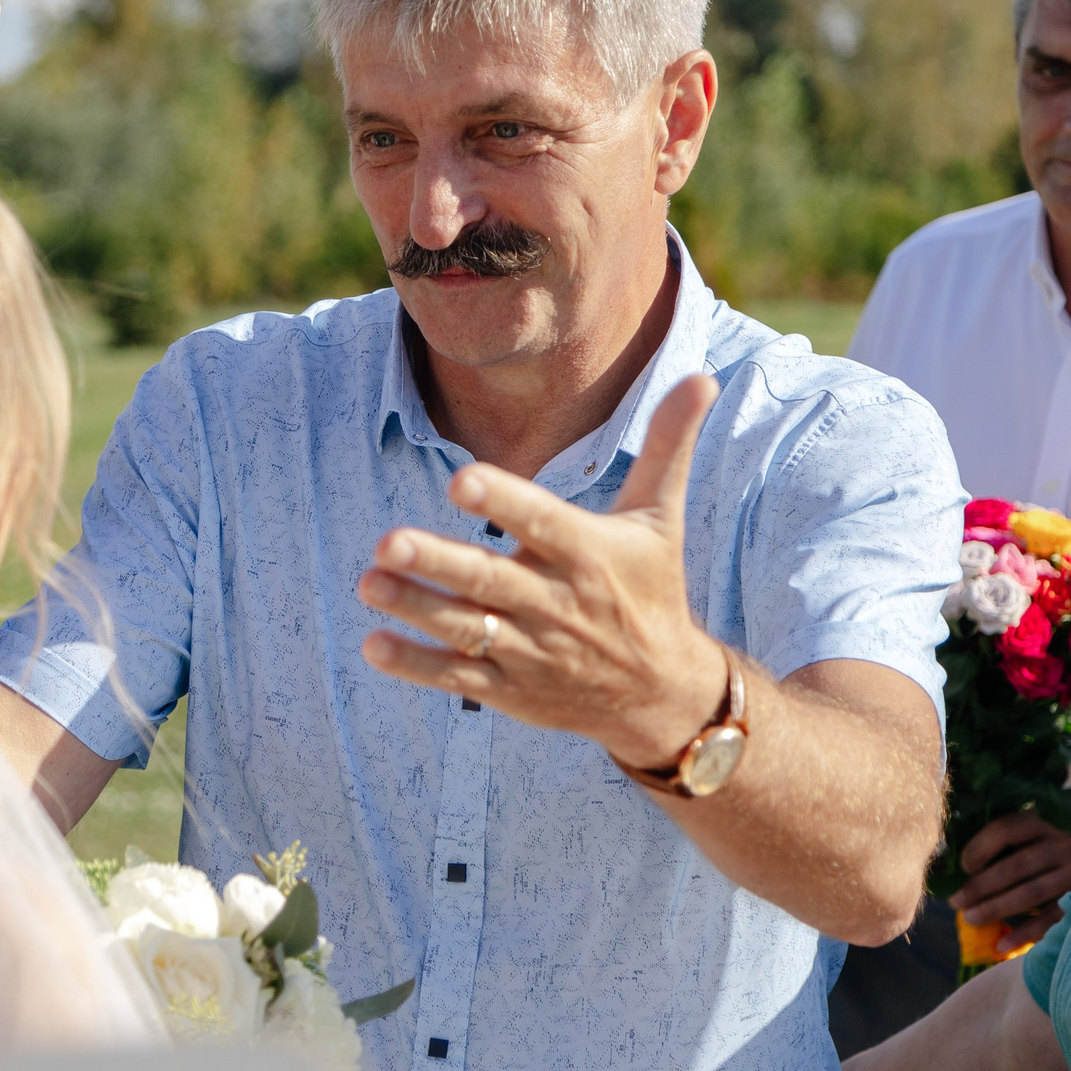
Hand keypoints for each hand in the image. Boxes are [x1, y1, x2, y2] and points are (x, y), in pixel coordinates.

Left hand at [354, 375, 727, 766]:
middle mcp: (558, 604)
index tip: (460, 479)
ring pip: (466, 629)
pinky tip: (374, 645)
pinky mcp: (512, 689)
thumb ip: (669, 447)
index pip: (543, 523)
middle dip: (439, 563)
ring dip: (415, 608)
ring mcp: (531, 651)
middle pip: (491, 581)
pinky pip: (459, 676)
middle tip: (389, 541)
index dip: (504, 501)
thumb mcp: (662, 518)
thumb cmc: (652, 588)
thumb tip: (700, 376)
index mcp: (589, 555)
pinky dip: (417, 665)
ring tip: (369, 582)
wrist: (662, 694)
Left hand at [949, 798, 1070, 938]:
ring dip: (996, 909)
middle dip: (980, 887)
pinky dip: (1026, 933)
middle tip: (956, 902)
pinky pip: (1053, 918)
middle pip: (1015, 866)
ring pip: (1030, 894)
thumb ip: (1018, 833)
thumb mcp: (1051, 819)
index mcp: (1052, 816)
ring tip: (970, 919)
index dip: (979, 848)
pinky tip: (1002, 945)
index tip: (963, 866)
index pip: (1006, 830)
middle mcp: (1068, 842)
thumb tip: (967, 863)